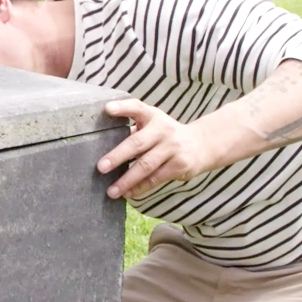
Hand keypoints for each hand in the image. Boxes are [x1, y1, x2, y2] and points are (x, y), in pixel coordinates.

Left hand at [98, 99, 220, 199]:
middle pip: (137, 143)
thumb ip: (133, 129)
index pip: (137, 108)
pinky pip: (156, 178)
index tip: (107, 109)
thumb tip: (100, 143)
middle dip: (117, 156)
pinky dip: (140, 188)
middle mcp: (163, 130)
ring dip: (127, 180)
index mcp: (153, 116)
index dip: (122, 108)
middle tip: (100, 167)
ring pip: (146, 165)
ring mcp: (172, 148)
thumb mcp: (153, 124)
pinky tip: (127, 194)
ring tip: (112, 191)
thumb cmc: (166, 135)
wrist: (201, 144)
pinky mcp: (179, 165)